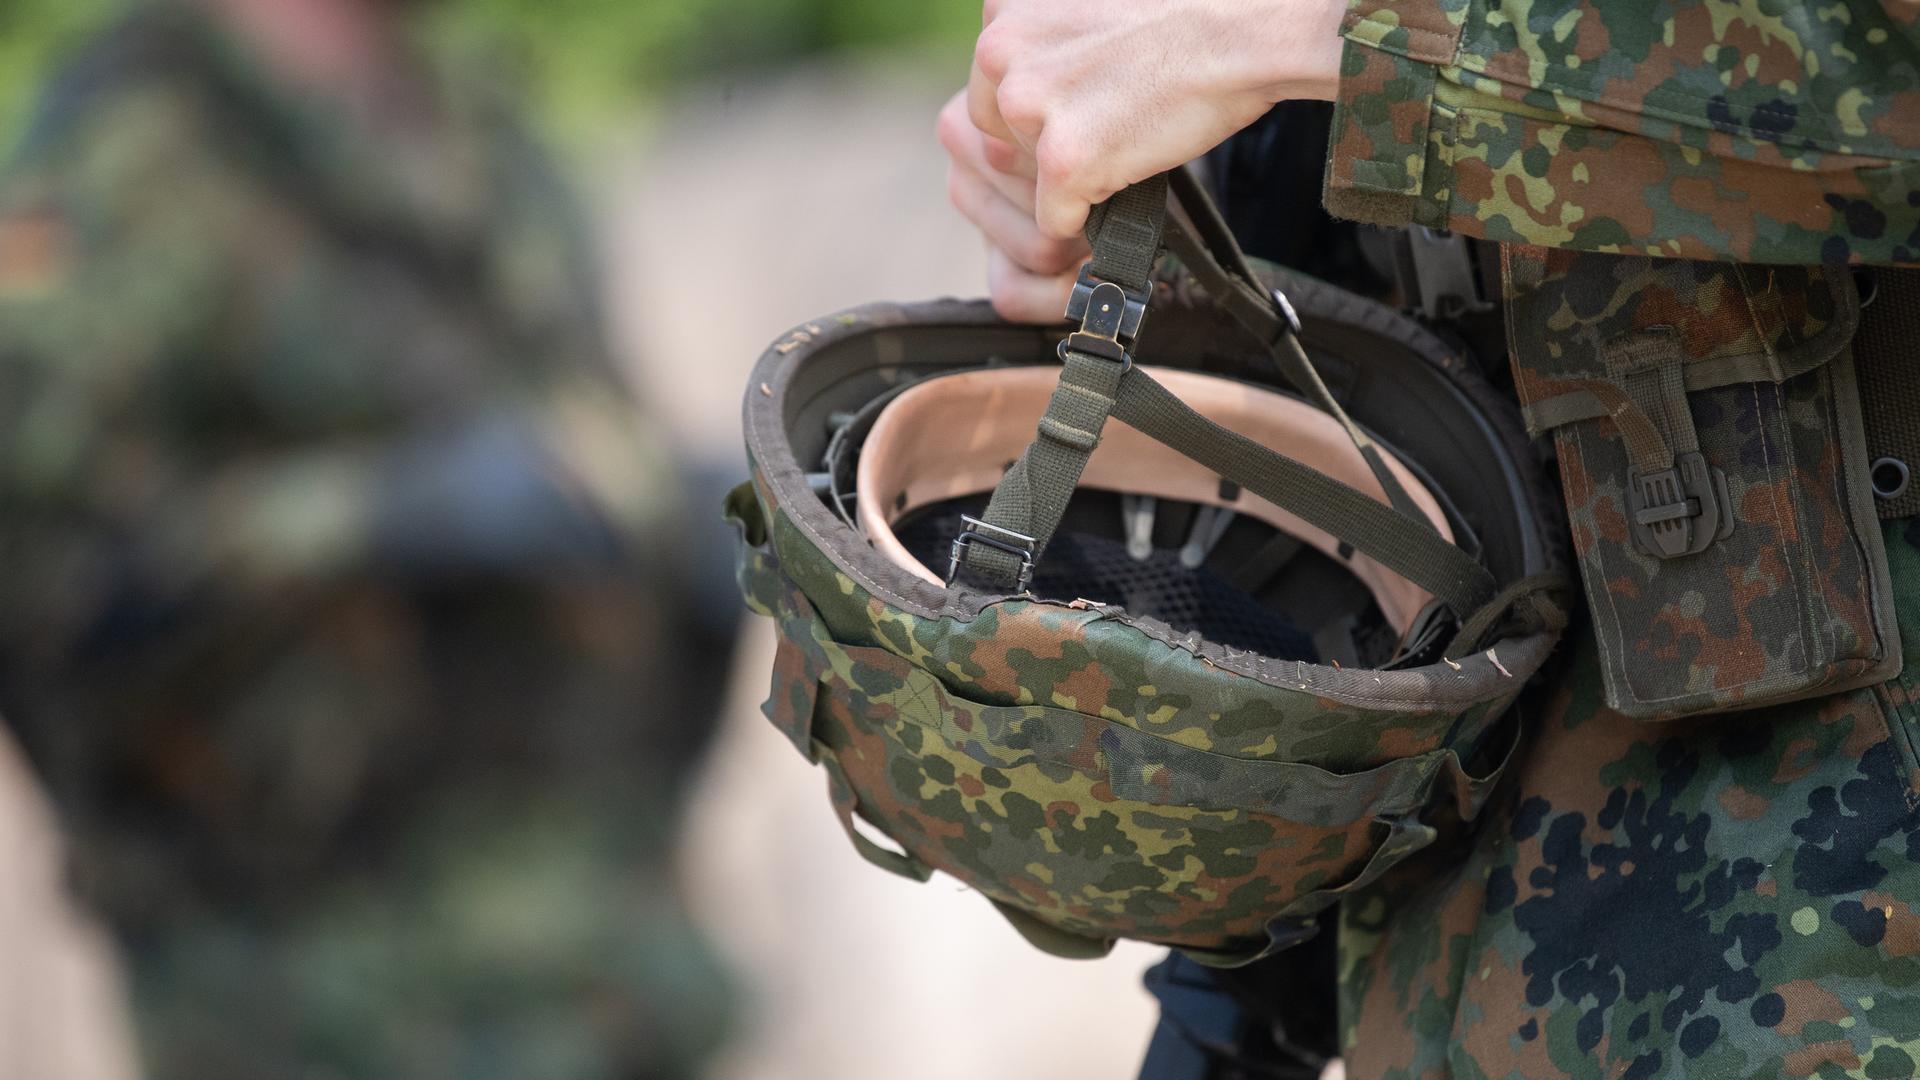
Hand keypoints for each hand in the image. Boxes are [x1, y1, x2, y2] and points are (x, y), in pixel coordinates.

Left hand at [941, 0, 1344, 321]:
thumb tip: (1029, 86)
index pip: (992, 83)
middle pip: (997, 131)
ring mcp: (1029, 105)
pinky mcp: (1064, 159)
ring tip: (1126, 138)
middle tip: (1109, 121)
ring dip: (1069, 174)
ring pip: (1024, 174)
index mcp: (1005, 7)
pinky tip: (1127, 178)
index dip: (1043, 103)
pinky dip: (1088, 217)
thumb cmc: (1184, 16)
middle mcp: (1000, 50)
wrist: (1244, 36)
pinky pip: (1053, 219)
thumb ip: (1046, 35)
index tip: (1087, 100)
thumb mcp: (1087, 6)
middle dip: (1045, 141)